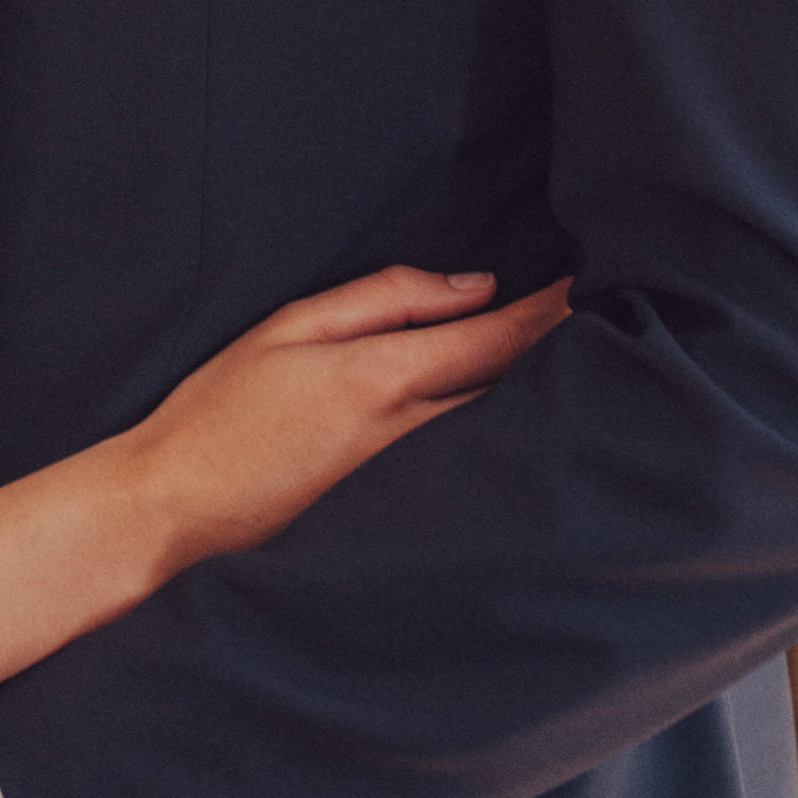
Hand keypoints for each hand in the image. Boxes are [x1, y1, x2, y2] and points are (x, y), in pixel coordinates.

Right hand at [136, 266, 573, 567]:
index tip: (597, 281)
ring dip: (547, 396)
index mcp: (384, 378)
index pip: (499, 337)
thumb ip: (384, 300)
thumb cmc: (218, 412)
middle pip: (519, 388)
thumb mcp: (290, 329)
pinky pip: (475, 464)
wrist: (174, 511)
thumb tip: (473, 288)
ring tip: (592, 363)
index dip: (554, 309)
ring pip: (504, 430)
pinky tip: (525, 424)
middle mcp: (415, 436)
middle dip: (568, 352)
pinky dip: (508, 435)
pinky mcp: (405, 516)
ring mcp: (415, 484)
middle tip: (623, 315)